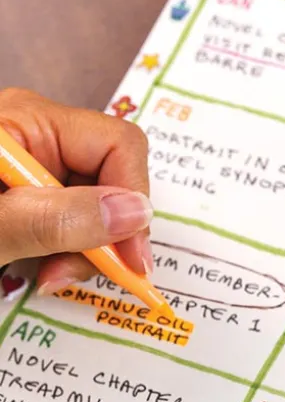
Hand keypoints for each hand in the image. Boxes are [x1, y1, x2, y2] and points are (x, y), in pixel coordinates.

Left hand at [0, 88, 152, 292]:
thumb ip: (58, 218)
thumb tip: (137, 213)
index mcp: (32, 123)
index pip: (119, 146)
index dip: (133, 201)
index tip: (130, 259)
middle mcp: (40, 137)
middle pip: (113, 181)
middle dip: (104, 235)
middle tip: (66, 275)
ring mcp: (36, 168)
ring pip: (97, 209)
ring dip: (82, 252)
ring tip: (44, 278)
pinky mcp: (30, 196)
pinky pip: (71, 221)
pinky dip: (64, 252)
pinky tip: (36, 268)